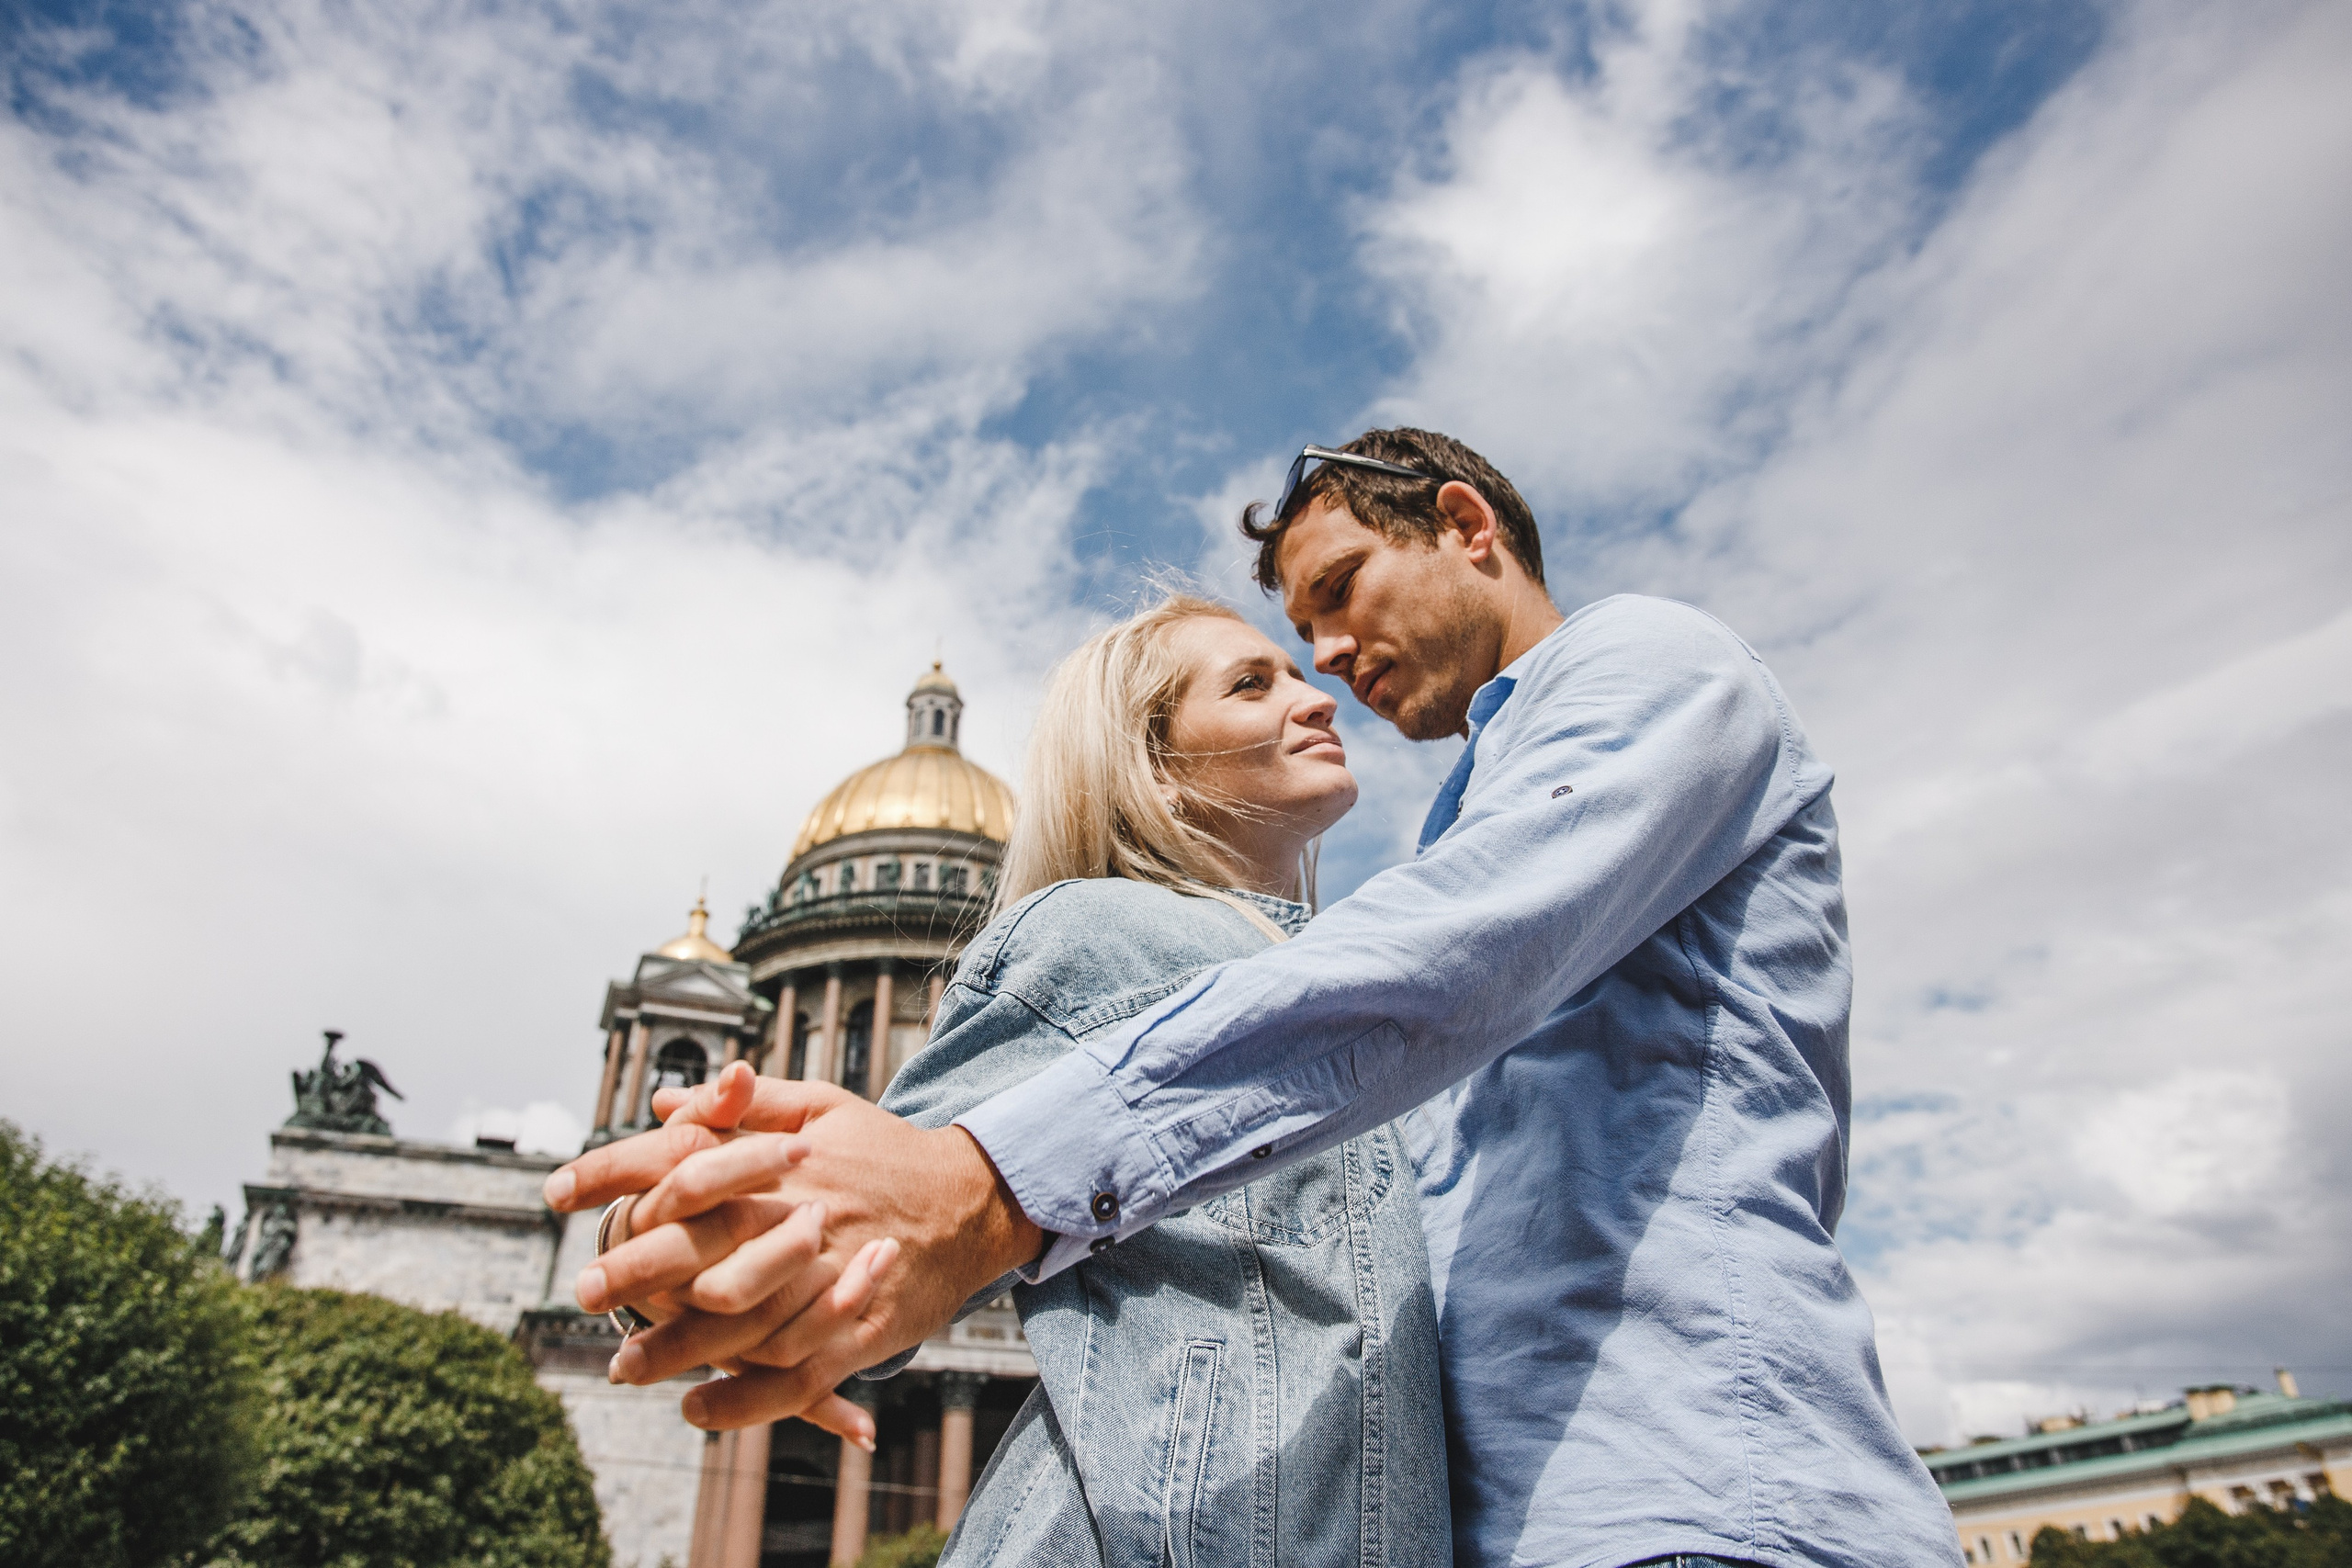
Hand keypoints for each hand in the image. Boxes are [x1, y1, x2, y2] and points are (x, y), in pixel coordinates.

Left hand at [546, 1069, 1042, 1429]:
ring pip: (739, 1324)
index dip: (613, 1173)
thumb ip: (743, 1104)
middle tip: (583, 1290)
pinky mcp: (861, 1332)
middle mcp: (802, 1220)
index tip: (556, 1189)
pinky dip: (742, 1400)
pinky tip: (699, 1408)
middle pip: (700, 1250)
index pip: (681, 1164)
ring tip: (624, 1364)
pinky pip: (793, 1377)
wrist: (972, 1199)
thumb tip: (665, 1104)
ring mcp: (831, 1281)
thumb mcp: (822, 1106)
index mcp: (784, 1162)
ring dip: (676, 1349)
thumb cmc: (888, 1149)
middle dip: (632, 1272)